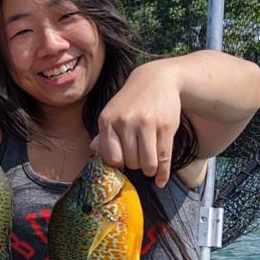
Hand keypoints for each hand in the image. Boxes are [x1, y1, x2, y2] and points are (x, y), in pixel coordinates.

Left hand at [92, 61, 181, 187]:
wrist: (156, 79)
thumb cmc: (131, 101)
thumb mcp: (112, 112)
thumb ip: (104, 133)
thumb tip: (93, 149)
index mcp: (107, 121)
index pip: (111, 157)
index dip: (118, 163)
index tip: (123, 160)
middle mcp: (125, 122)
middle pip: (130, 162)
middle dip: (135, 166)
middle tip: (138, 158)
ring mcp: (146, 124)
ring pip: (147, 163)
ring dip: (149, 170)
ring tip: (149, 166)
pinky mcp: (166, 126)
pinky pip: (164, 158)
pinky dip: (163, 173)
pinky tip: (160, 180)